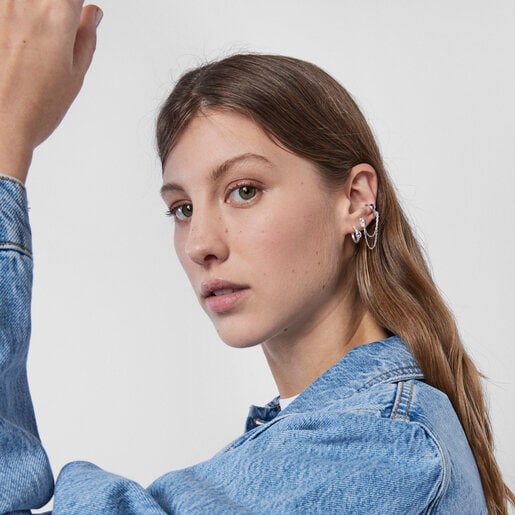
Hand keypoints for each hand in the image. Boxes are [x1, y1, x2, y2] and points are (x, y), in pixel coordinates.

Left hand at [0, 0, 101, 182]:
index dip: (78, 8)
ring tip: (35, 51)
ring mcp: (0, 9)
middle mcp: (24, 3)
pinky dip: (13, 24)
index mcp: (56, 15)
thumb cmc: (33, 108)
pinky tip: (17, 48)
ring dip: (33, 20)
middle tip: (58, 40)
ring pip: (26, 6)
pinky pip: (6, 14)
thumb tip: (92, 15)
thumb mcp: (75, 76)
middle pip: (51, 1)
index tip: (81, 16)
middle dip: (58, 14)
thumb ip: (86, 37)